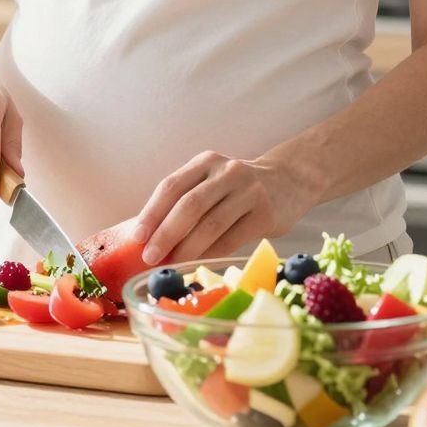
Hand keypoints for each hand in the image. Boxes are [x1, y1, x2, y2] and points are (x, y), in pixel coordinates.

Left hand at [134, 151, 319, 265]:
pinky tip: (198, 263)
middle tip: (150, 257)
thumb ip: (185, 202)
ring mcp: (250, 192)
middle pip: (190, 205)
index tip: (137, 237)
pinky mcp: (265, 214)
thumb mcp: (212, 182)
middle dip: (165, 234)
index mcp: (206, 162)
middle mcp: (228, 172)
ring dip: (187, 249)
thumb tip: (147, 238)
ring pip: (211, 225)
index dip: (152, 213)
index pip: (171, 186)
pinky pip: (231, 240)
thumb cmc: (238, 189)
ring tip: (171, 265)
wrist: (289, 181)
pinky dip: (210, 254)